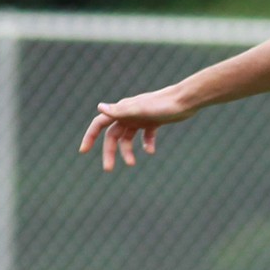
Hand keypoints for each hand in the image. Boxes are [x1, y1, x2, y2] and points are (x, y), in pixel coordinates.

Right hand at [78, 87, 198, 171]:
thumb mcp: (140, 110)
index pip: (99, 124)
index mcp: (122, 110)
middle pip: (113, 136)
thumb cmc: (162, 104)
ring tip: (132, 164)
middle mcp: (129, 114)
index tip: (83, 151)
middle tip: (108, 170)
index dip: (90, 136)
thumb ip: (120, 110)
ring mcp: (141, 118)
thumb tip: (99, 108)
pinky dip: (146, 144)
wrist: (185, 100)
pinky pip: (145, 136)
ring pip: (128, 138)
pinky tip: (150, 151)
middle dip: (110, 152)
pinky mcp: (154, 121)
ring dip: (127, 151)